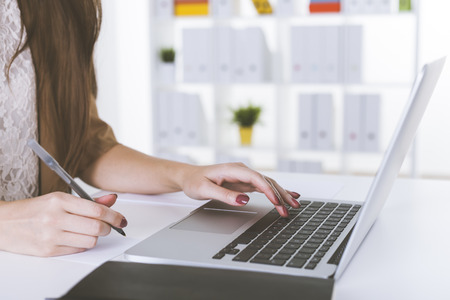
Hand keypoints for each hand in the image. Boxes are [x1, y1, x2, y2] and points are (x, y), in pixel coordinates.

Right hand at [0, 192, 126, 256]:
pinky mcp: (48, 251)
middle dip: (107, 228)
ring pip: (90, 241)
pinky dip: (82, 245)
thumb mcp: (59, 199)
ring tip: (87, 232)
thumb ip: (88, 200)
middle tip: (106, 226)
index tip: (121, 220)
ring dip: (94, 238)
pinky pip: (78, 250)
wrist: (4, 224)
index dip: (114, 216)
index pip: (96, 209)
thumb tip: (112, 199)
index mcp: (60, 200)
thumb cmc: (33, 210)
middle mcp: (55, 217)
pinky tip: (75, 238)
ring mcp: (51, 236)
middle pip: (96, 227)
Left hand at [180, 163, 300, 216]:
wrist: (189, 176)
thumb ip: (225, 195)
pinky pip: (264, 187)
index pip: (256, 178)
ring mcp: (244, 176)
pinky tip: (288, 195)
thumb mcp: (205, 190)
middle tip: (291, 207)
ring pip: (267, 184)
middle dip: (280, 194)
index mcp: (233, 169)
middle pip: (266, 181)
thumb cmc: (195, 181)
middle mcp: (241, 171)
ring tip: (295, 204)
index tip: (277, 202)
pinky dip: (276, 192)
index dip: (268, 190)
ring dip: (281, 194)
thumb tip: (244, 200)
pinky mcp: (245, 183)